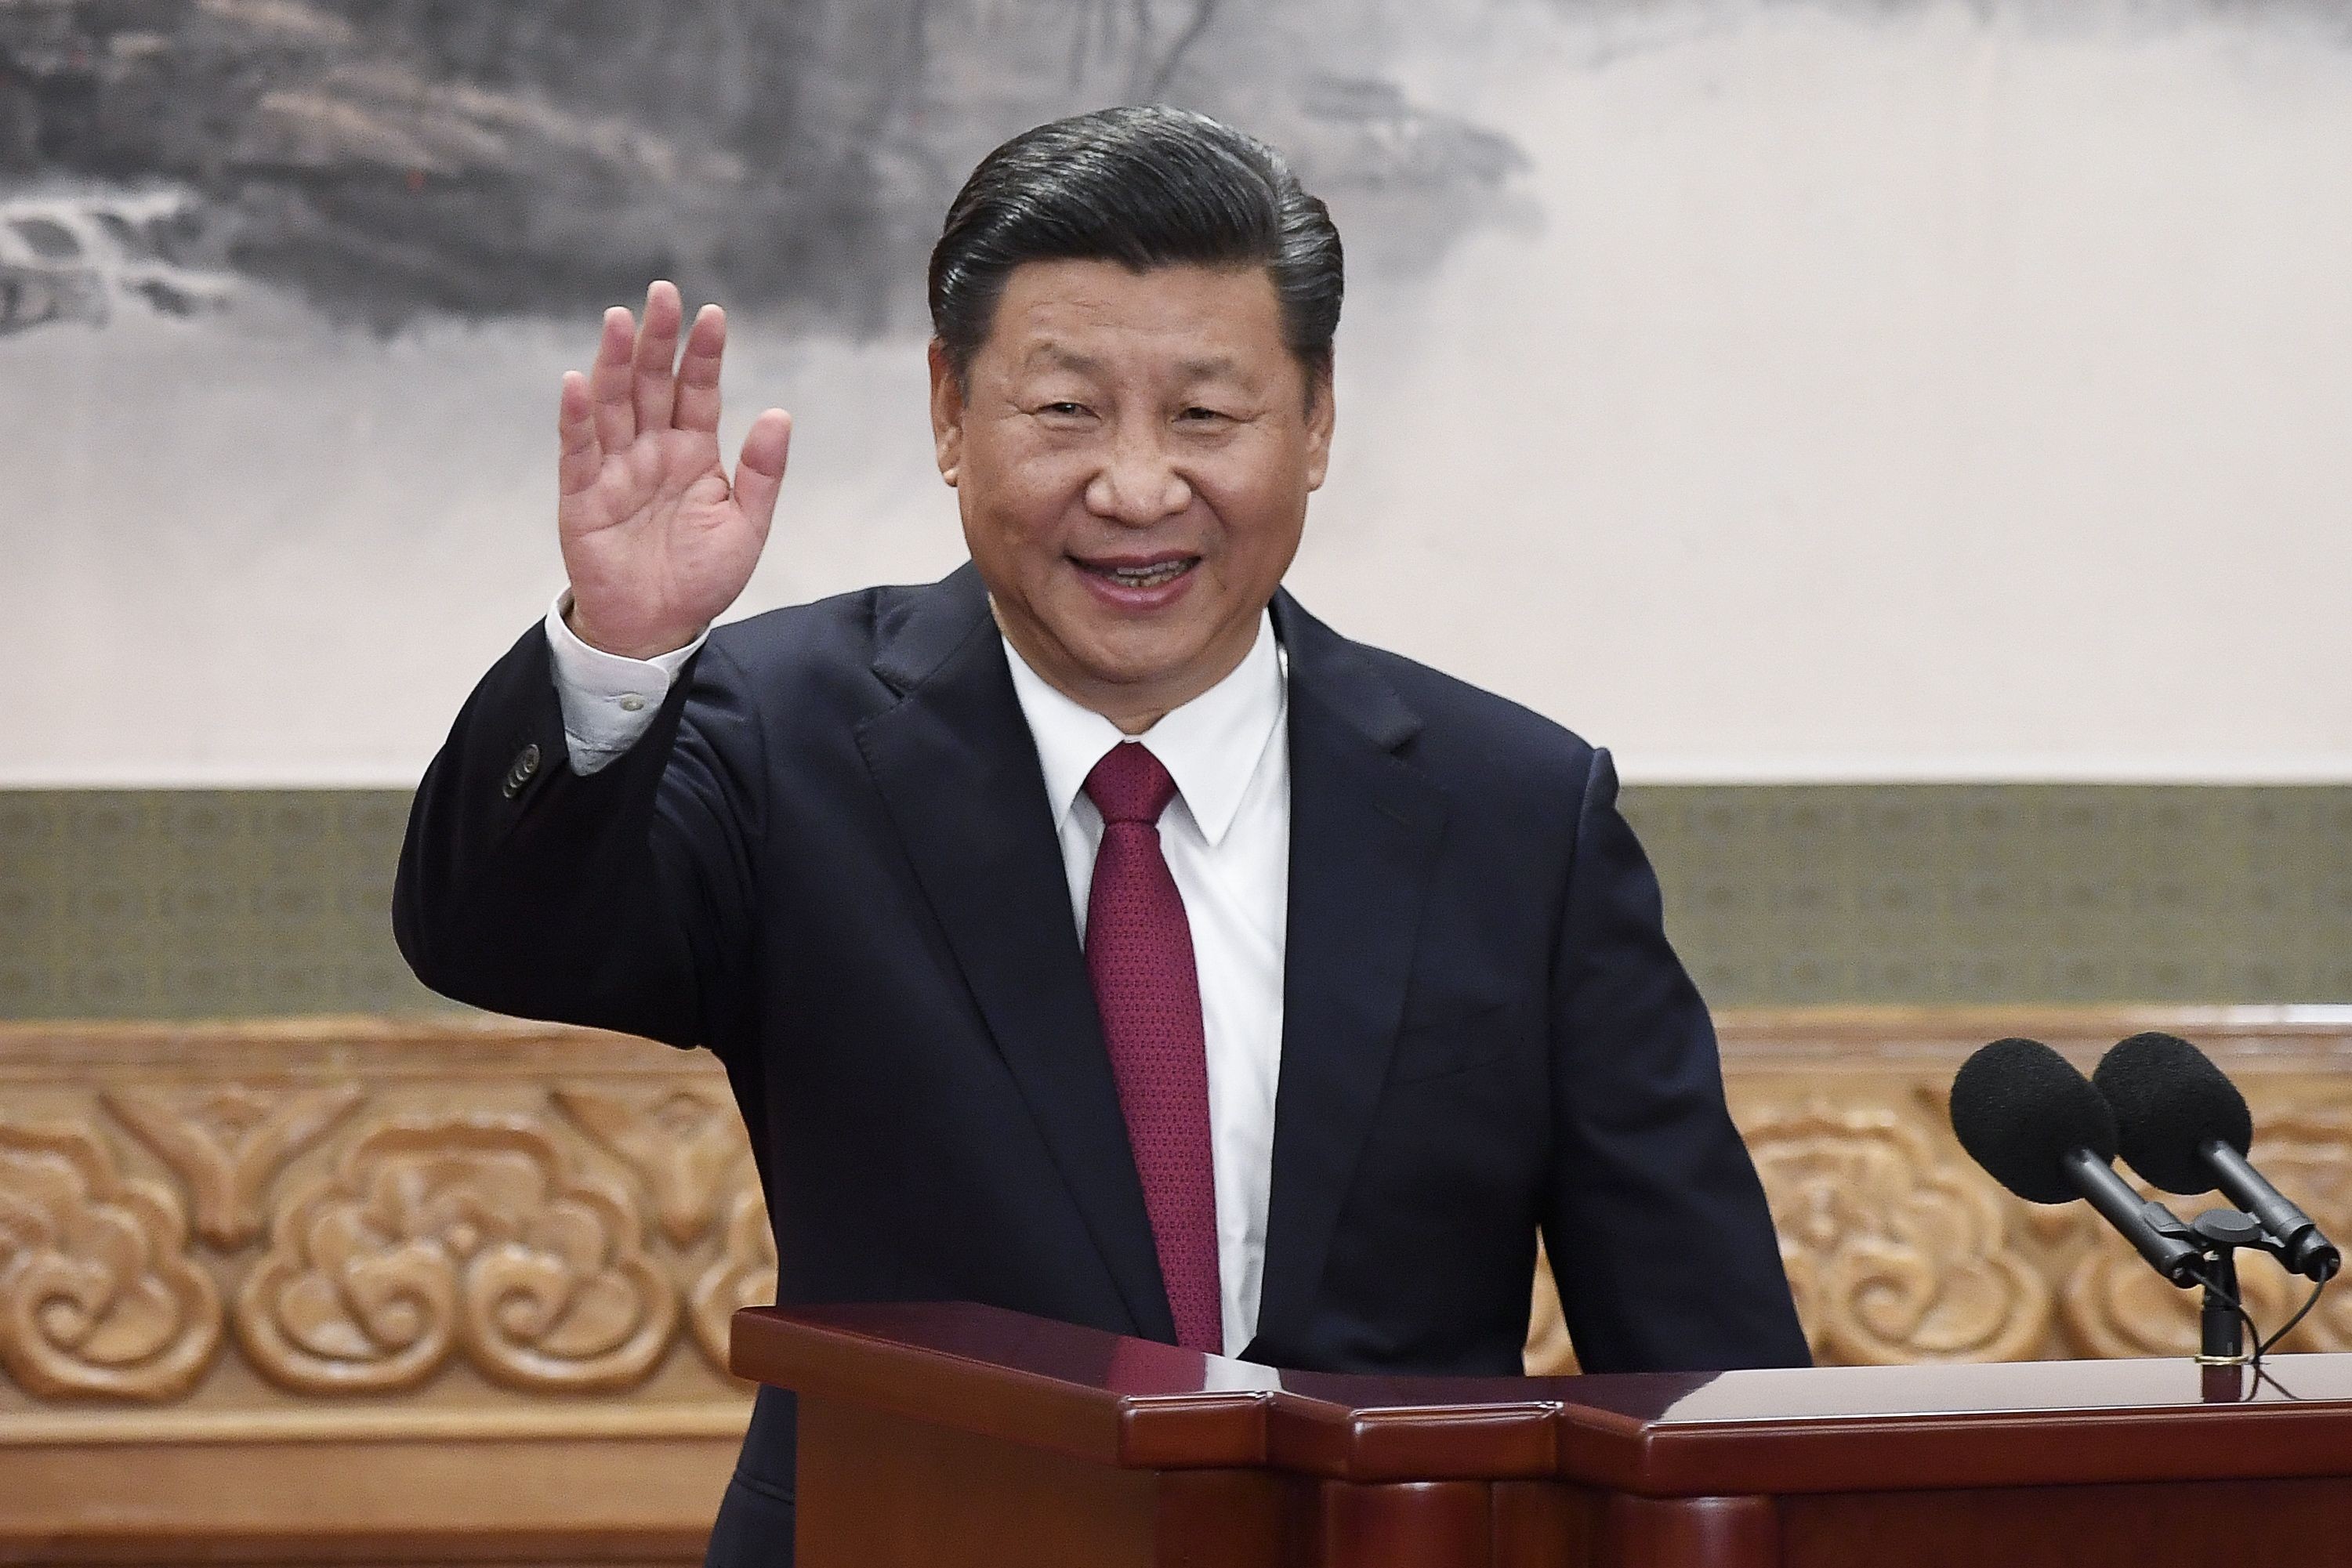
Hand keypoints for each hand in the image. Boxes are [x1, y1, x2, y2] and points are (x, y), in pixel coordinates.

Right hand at [557, 281, 791, 658]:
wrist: (659, 628)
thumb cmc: (702, 578)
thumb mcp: (747, 526)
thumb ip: (761, 472)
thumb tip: (779, 415)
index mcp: (693, 453)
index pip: (697, 391)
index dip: (703, 354)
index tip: (714, 314)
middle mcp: (651, 451)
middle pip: (651, 384)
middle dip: (657, 340)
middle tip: (663, 293)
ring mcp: (614, 469)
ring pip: (612, 405)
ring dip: (613, 362)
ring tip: (620, 320)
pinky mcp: (582, 497)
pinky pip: (577, 451)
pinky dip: (577, 418)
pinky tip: (578, 382)